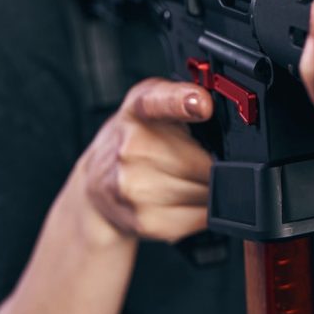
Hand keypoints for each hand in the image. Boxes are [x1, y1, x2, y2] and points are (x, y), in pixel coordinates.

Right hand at [79, 78, 214, 243]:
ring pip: (206, 193)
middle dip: (213, 163)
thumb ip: (187, 94)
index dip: (183, 100)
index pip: (159, 100)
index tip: (203, 104)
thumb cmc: (137, 139)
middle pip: (204, 163)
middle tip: (199, 158)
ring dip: (209, 188)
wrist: (97, 184)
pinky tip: (182, 197)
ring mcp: (134, 187)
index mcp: (140, 108)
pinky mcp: (144, 220)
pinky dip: (201, 210)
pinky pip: (200, 217)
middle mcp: (132, 147)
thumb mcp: (155, 101)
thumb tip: (217, 108)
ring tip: (187, 178)